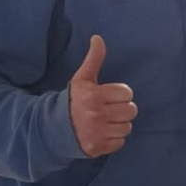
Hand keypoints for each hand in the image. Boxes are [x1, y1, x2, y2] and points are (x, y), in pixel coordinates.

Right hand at [68, 35, 137, 156]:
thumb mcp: (82, 78)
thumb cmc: (72, 100)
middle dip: (122, 109)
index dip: (120, 94)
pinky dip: (114, 139)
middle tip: (110, 109)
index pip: (127, 93)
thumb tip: (98, 38)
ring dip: (119, 124)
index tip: (109, 96)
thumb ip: (94, 59)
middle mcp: (96, 115)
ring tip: (106, 121)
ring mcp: (97, 133)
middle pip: (131, 110)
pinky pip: (121, 142)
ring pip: (127, 127)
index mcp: (94, 95)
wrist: (54, 128)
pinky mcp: (98, 148)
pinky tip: (103, 133)